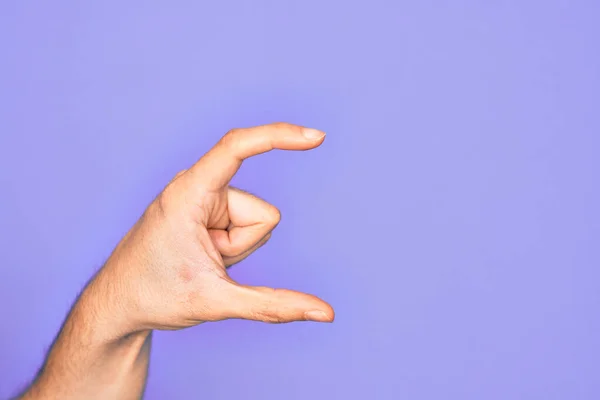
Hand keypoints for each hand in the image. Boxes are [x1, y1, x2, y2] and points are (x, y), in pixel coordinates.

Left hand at [94, 123, 333, 337]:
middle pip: (260, 214)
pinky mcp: (208, 209)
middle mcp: (197, 186)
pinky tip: (202, 256)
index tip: (316, 138)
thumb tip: (326, 313)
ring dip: (236, 248)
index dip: (278, 137)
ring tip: (200, 260)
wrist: (119, 304)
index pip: (237, 147)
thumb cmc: (153, 296)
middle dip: (243, 246)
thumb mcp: (217, 301)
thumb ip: (274, 306)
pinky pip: (244, 225)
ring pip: (255, 222)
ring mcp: (204, 198)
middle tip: (205, 262)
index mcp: (188, 194)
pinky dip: (232, 247)